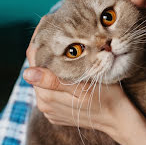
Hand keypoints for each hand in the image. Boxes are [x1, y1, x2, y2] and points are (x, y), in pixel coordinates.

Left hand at [23, 18, 133, 138]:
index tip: (47, 24)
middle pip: (37, 69)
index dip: (38, 41)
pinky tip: (69, 71)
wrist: (119, 120)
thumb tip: (26, 73)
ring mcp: (49, 109)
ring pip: (43, 79)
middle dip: (46, 52)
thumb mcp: (82, 86)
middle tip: (59, 32)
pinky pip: (50, 90)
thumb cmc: (107, 98)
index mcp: (46, 96)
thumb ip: (52, 81)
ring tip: (65, 49)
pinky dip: (57, 79)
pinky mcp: (55, 112)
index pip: (33, 61)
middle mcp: (43, 104)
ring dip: (52, 65)